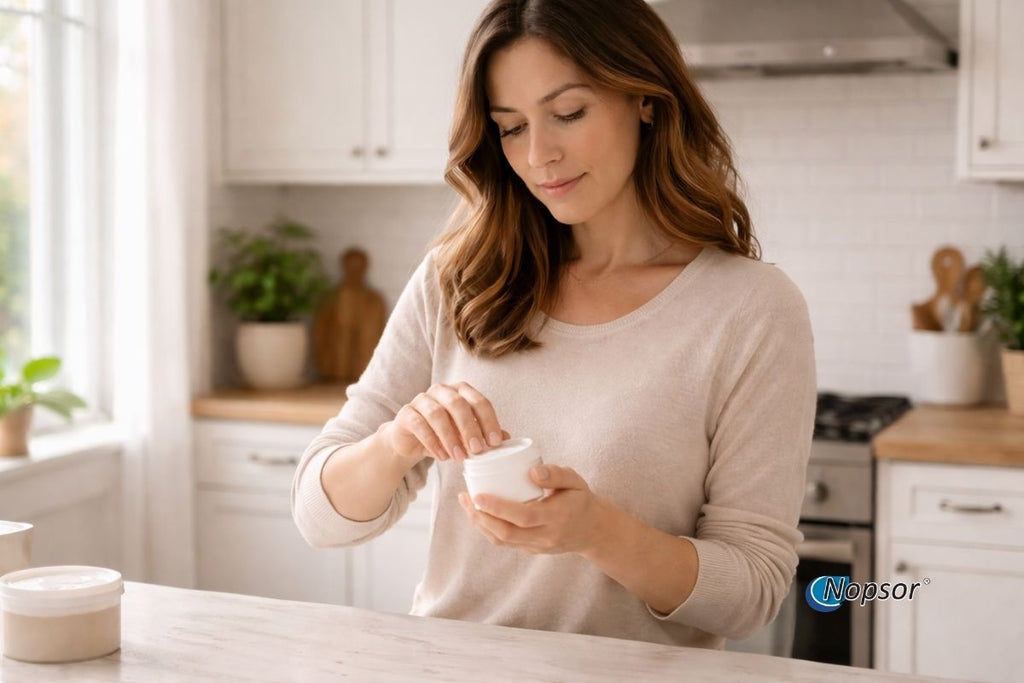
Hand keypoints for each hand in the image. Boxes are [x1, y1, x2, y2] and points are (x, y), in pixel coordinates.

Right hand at [380, 382, 509, 464]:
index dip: (488, 421)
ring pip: (437, 413)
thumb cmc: (443, 435)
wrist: (410, 441)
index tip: (495, 443)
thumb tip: (505, 438)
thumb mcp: (465, 436)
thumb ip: (483, 434)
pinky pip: (419, 424)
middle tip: (477, 450)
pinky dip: (432, 441)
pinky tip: (442, 456)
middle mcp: (441, 391)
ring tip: (459, 457)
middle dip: (470, 427)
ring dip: (450, 437)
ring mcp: (421, 400)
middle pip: (458, 403)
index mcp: (460, 391)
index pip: (478, 401)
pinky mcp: (406, 413)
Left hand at [457, 464, 603, 555]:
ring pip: (502, 541)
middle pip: (507, 533)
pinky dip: (488, 529)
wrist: (592, 529)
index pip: (523, 517)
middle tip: (466, 497)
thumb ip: (556, 474)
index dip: (498, 508)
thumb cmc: (580, 499)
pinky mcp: (532, 550)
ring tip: (467, 504)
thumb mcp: (575, 481)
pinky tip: (479, 514)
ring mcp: (537, 547)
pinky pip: (506, 543)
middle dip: (481, 517)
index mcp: (557, 518)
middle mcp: (546, 536)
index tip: (478, 495)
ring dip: (481, 524)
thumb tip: (532, 471)